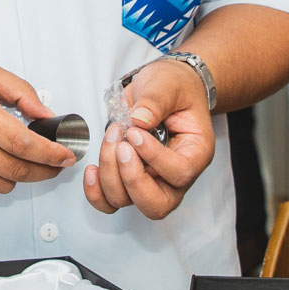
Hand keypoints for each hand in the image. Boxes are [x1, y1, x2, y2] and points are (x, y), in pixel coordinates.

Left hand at [85, 58, 213, 219]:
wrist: (165, 89)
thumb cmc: (175, 88)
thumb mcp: (169, 85)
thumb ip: (156, 101)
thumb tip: (140, 120)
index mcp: (195, 154)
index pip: (180, 173)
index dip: (154, 157)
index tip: (136, 132)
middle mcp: (175, 176)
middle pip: (155, 204)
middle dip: (131, 179)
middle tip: (121, 146)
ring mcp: (151, 182)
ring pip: (127, 201)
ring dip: (110, 174)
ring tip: (111, 138)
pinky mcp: (129, 180)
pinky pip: (110, 201)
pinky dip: (96, 191)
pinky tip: (92, 170)